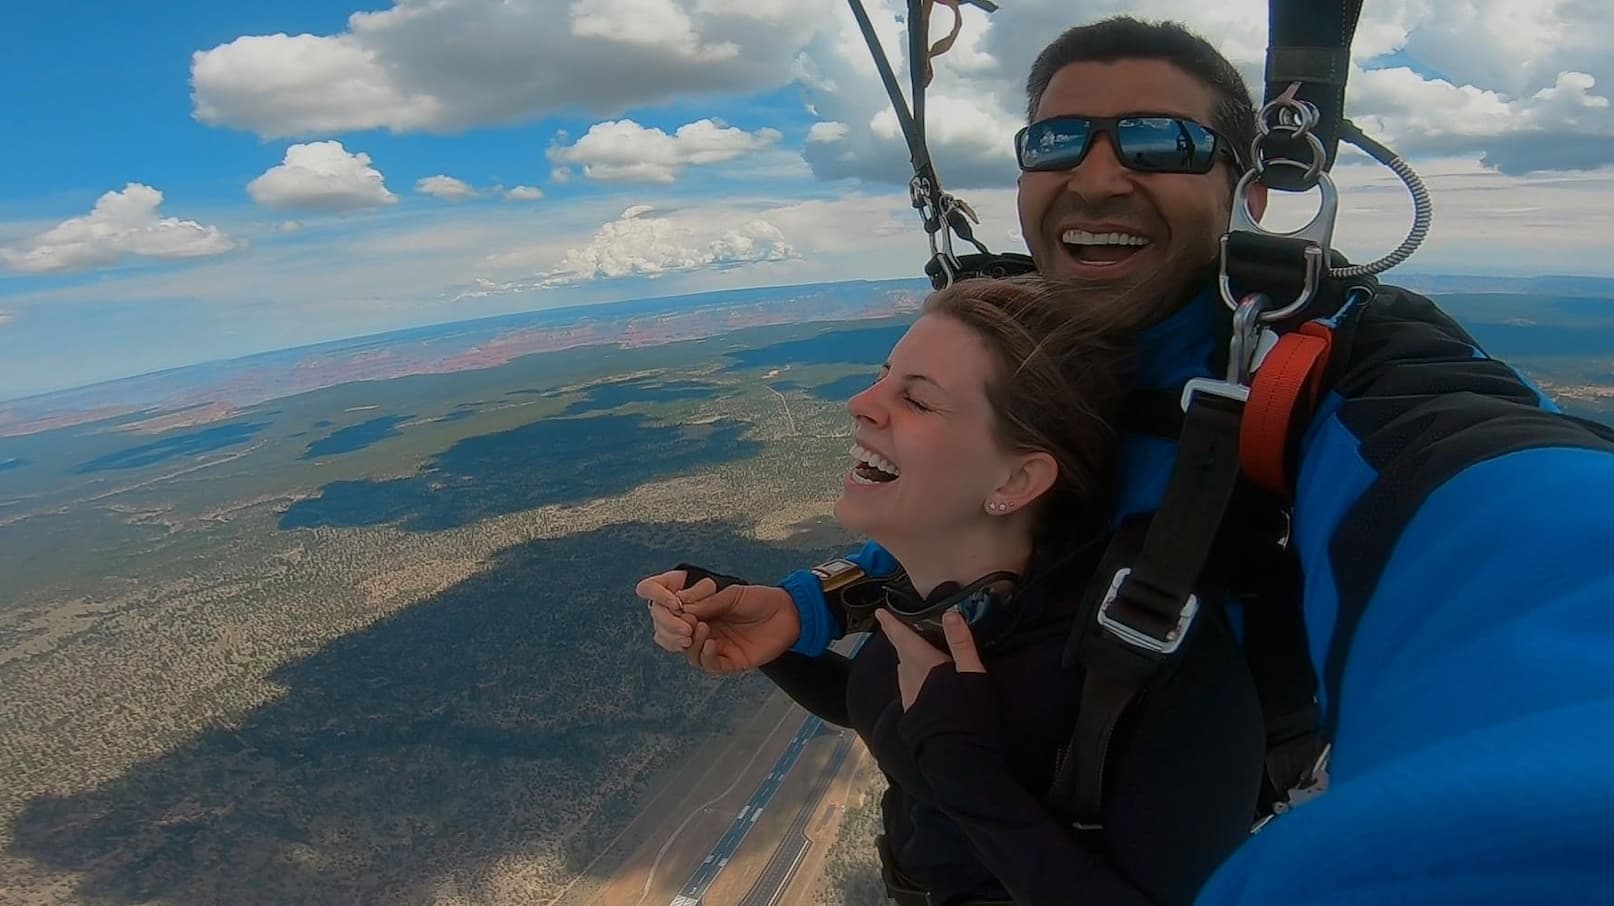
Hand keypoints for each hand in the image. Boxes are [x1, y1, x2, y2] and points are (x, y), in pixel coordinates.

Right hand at [634, 570, 799, 673]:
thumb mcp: (731, 595)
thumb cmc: (760, 599)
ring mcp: (717, 648)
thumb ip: (707, 603)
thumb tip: (681, 609)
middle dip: (674, 633)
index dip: (668, 617)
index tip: (672, 608)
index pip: (675, 619)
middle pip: (676, 640)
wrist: (788, 612)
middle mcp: (706, 632)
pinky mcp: (730, 662)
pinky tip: (710, 643)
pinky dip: (705, 656)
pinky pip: (709, 665)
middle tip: (684, 625)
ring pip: (690, 654)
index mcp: (702, 613)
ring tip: (700, 629)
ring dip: (691, 644)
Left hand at [874, 609, 985, 708]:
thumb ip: (961, 643)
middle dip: (898, 639)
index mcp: (923, 664)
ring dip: (904, 658)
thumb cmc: (968, 712)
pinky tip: (916, 681)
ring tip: (909, 651)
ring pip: (903, 671)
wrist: (957, 756)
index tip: (879, 612)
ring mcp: (909, 698)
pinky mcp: (912, 714)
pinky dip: (909, 676)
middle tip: (896, 628)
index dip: (891, 624)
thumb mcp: (972, 674)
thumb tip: (950, 613)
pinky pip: (907, 686)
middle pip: (901, 653)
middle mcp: (910, 678)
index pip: (903, 638)